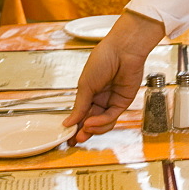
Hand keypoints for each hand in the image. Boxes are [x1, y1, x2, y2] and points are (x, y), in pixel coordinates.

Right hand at [63, 10, 165, 142]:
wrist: (123, 49)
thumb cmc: (104, 58)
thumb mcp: (85, 84)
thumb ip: (79, 105)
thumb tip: (68, 122)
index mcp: (89, 91)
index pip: (81, 112)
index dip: (74, 125)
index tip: (65, 136)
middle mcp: (101, 97)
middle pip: (91, 120)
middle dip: (82, 131)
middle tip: (73, 140)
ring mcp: (112, 100)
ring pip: (102, 122)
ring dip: (92, 129)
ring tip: (83, 131)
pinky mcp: (123, 101)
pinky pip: (111, 117)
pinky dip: (101, 122)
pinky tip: (92, 123)